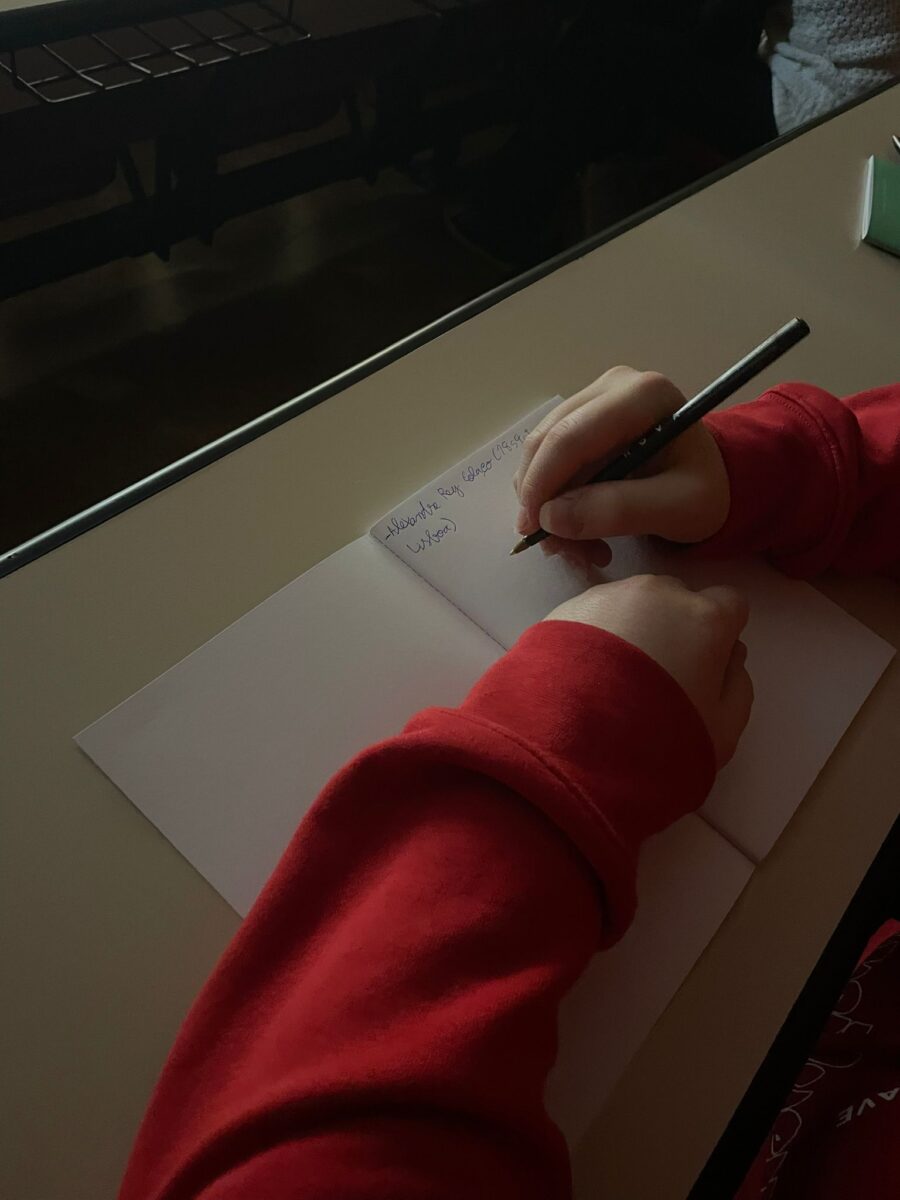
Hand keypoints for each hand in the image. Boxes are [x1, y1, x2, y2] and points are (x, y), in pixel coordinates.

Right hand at [515, 367, 729, 566]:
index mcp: (643, 396)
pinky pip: (547, 458)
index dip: (542, 484)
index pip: (570, 437)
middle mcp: (613, 385)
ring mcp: (594, 398)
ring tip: (579, 547)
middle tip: (558, 550)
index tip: (533, 530)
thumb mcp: (677, 509)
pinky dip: (553, 498)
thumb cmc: (705, 491)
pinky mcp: (583, 416)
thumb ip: (618, 511)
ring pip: (540, 452)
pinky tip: (578, 527)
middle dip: (541, 500)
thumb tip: (551, 518)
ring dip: (547, 504)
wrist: (713, 480)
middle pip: (548, 442)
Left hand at [544, 575, 752, 765]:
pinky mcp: (567, 606)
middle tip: (657, 674)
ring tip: (612, 678)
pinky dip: (594, 634)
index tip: (706, 661)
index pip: (730, 604)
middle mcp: (658, 593)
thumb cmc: (658, 736)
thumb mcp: (723, 729)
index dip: (721, 632)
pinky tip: (583, 674)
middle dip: (675, 627)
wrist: (571, 738)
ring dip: (632, 628)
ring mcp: (609, 595)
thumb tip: (730, 656)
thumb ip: (737, 683)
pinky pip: (594, 614)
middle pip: (677, 600)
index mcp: (705, 617)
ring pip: (633, 604)